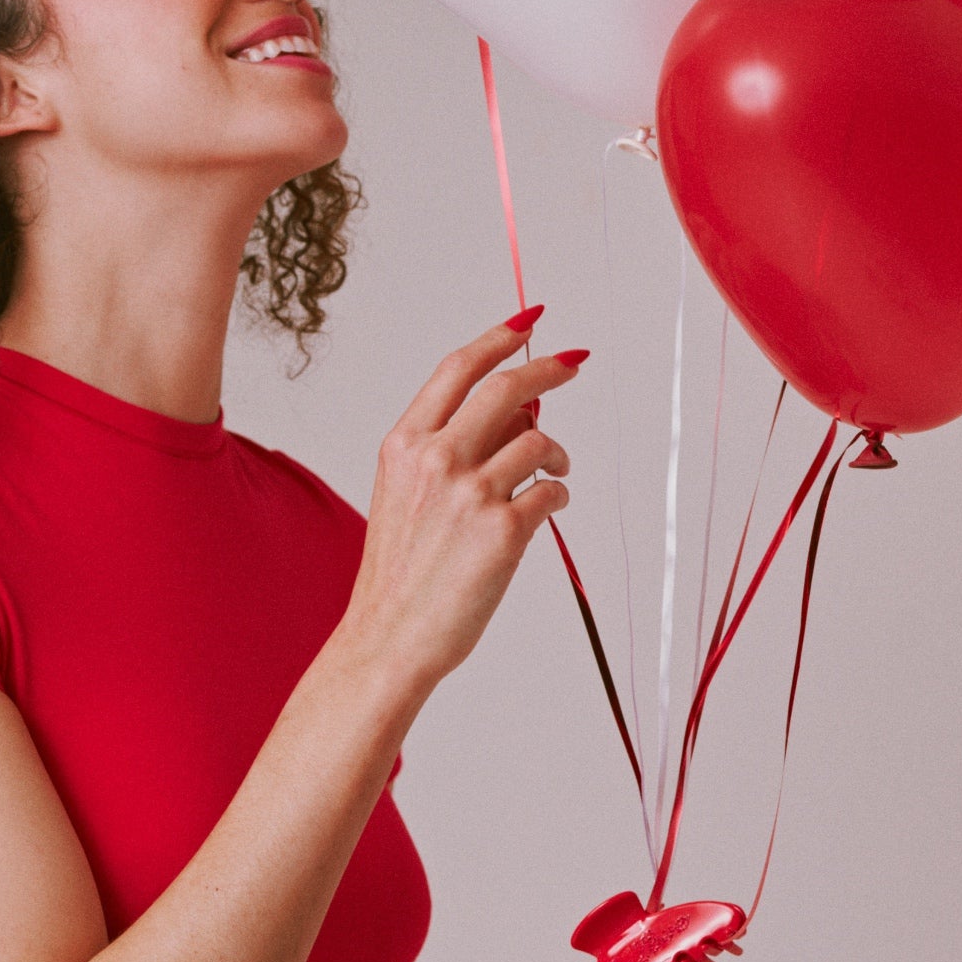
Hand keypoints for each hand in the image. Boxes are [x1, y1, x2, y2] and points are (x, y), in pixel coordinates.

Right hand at [341, 311, 585, 691]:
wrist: (389, 638)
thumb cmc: (399, 574)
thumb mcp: (402, 495)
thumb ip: (446, 450)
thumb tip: (515, 414)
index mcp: (403, 445)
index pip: (457, 369)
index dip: (499, 338)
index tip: (529, 323)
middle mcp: (434, 459)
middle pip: (507, 388)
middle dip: (549, 368)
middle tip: (572, 364)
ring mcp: (470, 494)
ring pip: (538, 440)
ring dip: (556, 451)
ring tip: (555, 470)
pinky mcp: (504, 531)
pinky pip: (552, 492)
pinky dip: (557, 494)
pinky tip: (548, 507)